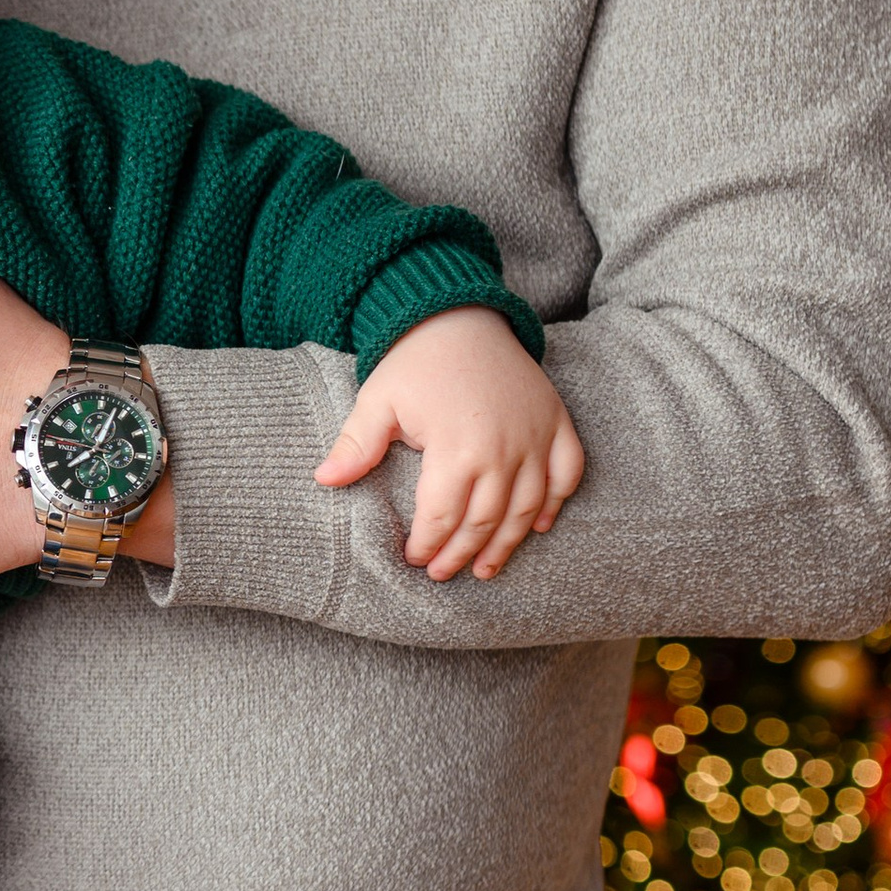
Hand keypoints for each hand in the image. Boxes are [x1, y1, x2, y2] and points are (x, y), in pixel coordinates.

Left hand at [314, 306, 584, 580]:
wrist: (461, 316)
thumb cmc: (415, 362)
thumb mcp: (378, 399)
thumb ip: (356, 444)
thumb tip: (323, 480)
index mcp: (456, 446)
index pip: (442, 515)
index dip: (427, 545)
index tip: (413, 560)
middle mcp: (503, 448)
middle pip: (485, 521)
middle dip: (461, 554)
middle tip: (443, 573)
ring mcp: (535, 436)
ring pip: (528, 507)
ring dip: (508, 544)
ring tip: (485, 568)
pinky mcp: (556, 422)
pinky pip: (567, 472)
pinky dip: (556, 502)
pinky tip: (539, 526)